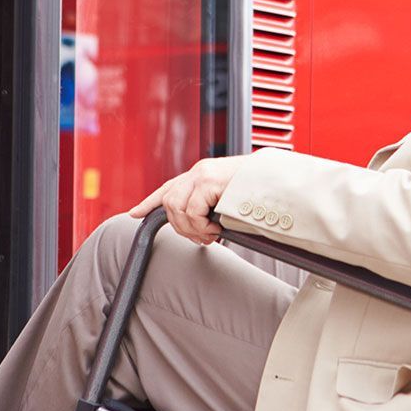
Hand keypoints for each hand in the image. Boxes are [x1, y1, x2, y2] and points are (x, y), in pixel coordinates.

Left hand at [130, 156, 246, 244]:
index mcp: (201, 175)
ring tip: (210, 233)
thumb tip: (198, 227)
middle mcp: (198, 172)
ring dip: (191, 227)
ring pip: (176, 207)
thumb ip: (209, 206)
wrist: (275, 181)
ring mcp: (203, 174)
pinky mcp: (209, 181)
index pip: (168, 188)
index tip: (135, 213)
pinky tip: (216, 227)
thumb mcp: (227, 200)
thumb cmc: (257, 193)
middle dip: (181, 227)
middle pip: (169, 203)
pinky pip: (192, 210)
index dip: (149, 202)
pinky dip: (202, 225)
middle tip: (202, 238)